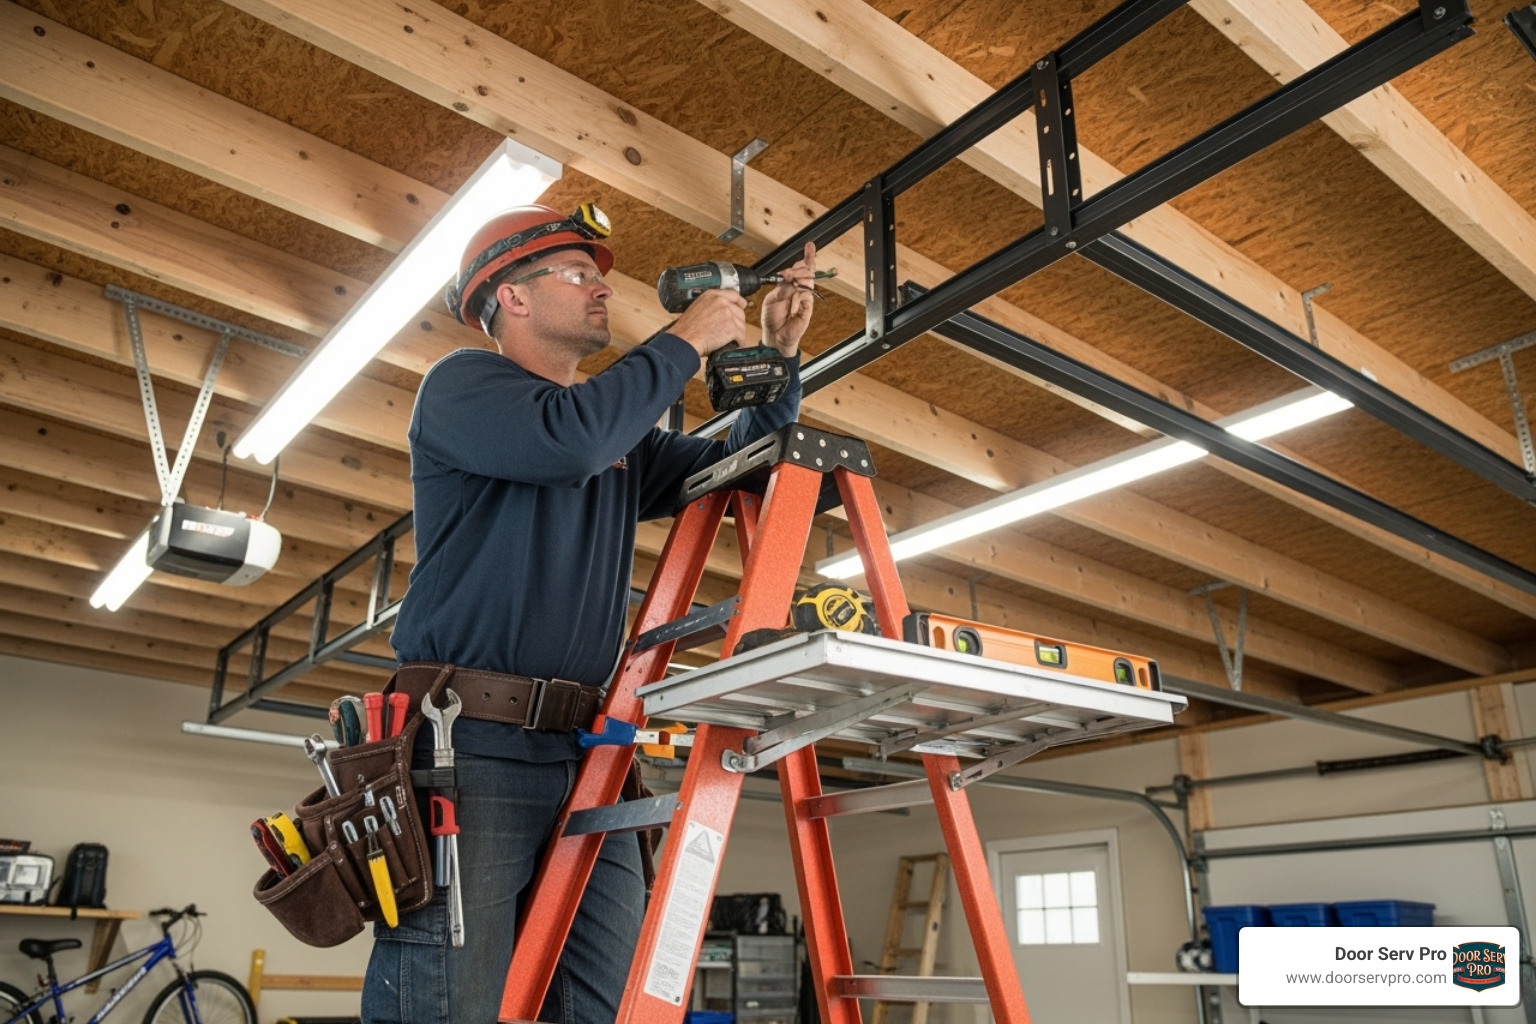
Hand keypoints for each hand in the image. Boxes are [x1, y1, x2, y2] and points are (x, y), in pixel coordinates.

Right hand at [669, 289, 746, 357]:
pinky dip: (738, 343)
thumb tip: (722, 312)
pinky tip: (730, 345)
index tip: (741, 307)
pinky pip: (741, 337)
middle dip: (736, 323)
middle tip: (728, 331)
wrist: (684, 340)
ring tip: (726, 340)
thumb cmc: (686, 329)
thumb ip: (711, 306)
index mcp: (712, 295)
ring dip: (736, 334)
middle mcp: (722, 302)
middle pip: (739, 312)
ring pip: (741, 325)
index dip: (739, 302)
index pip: (733, 295)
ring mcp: (728, 314)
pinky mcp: (732, 327)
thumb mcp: (697, 308)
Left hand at [760, 242, 817, 357]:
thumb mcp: (771, 299)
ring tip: (791, 283)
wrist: (774, 336)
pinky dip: (797, 300)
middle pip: (806, 272)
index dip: (807, 257)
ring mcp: (804, 299)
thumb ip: (782, 288)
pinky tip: (792, 306)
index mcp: (789, 285)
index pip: (799, 268)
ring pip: (807, 282)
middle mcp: (798, 290)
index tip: (810, 246)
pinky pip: (805, 297)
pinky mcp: (808, 308)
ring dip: (798, 280)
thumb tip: (789, 278)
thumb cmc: (771, 318)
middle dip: (797, 269)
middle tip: (789, 273)